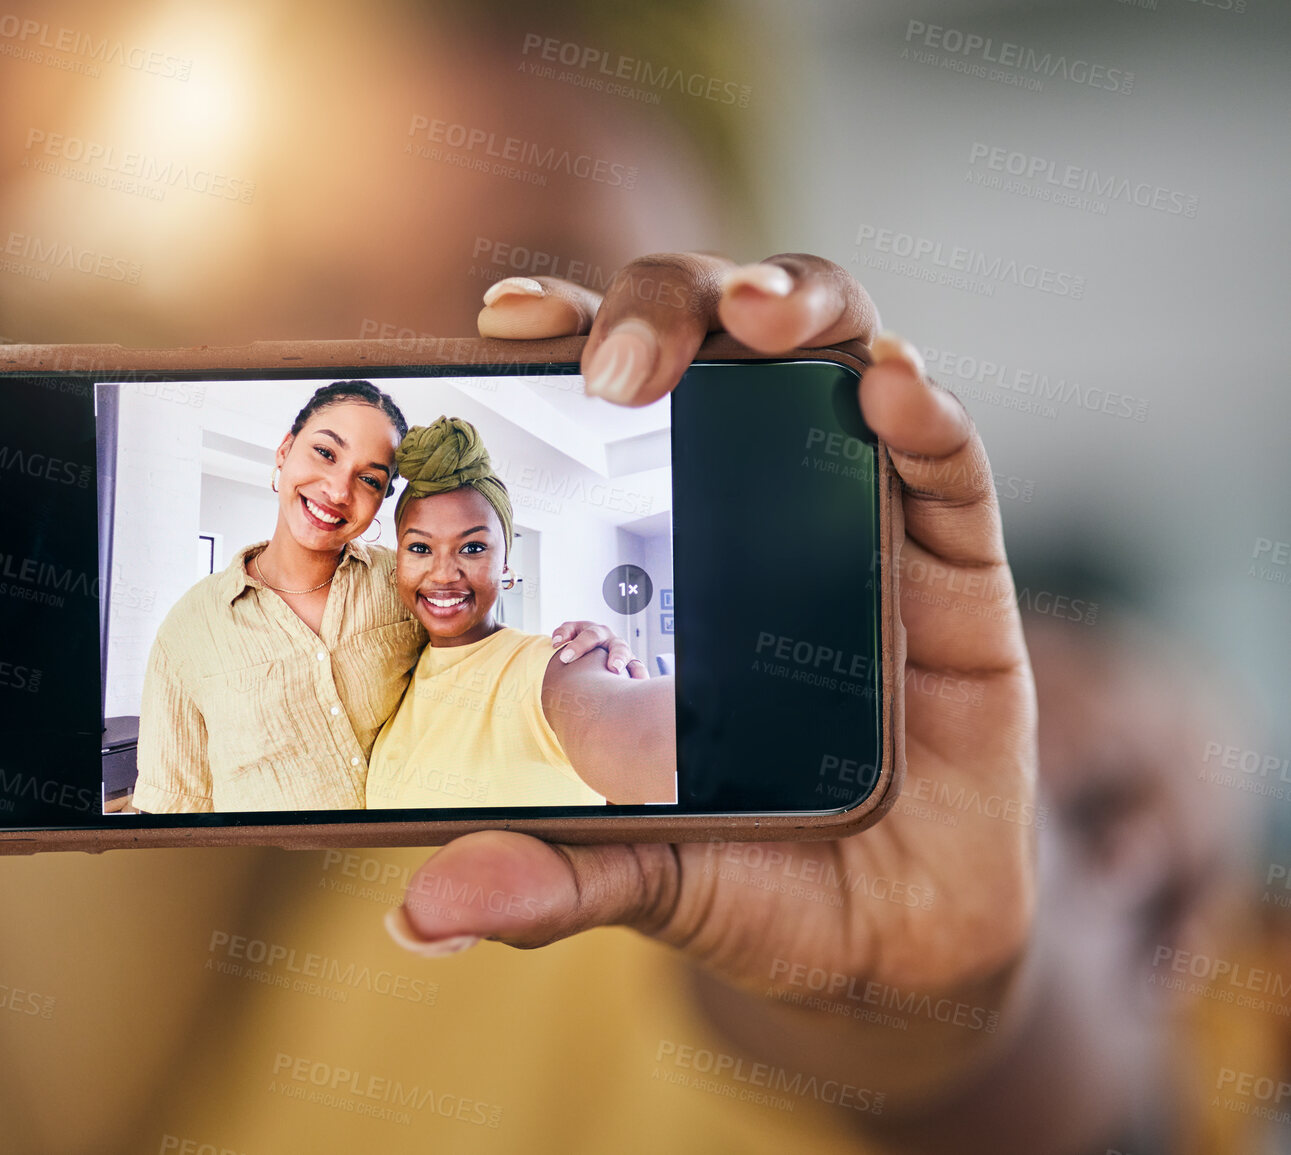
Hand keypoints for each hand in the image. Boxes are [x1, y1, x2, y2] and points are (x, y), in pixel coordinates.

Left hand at [387, 253, 1036, 1098]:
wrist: (887, 946)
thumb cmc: (747, 875)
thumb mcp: (636, 871)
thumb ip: (545, 873)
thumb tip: (418, 918)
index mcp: (652, 549)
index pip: (600, 404)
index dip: (559, 337)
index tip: (500, 322)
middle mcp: (752, 505)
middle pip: (713, 343)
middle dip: (668, 306)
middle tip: (620, 365)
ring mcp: (858, 523)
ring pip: (834, 354)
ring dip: (798, 304)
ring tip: (760, 320)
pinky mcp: (958, 572)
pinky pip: (951, 466)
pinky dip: (927, 412)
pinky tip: (892, 389)